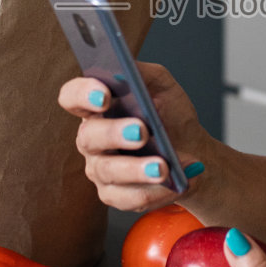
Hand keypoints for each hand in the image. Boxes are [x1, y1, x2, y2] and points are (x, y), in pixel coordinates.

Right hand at [58, 62, 211, 212]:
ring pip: (109, 171)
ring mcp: (99, 169)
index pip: (72, 97)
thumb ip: (143, 73)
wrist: (193, 151)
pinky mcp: (114, 195)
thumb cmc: (171, 116)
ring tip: (164, 167)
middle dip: (114, 134)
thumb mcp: (162, 86)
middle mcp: (91, 139)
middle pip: (88, 137)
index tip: (104, 94)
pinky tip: (174, 181)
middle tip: (141, 132)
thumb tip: (127, 69)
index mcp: (96, 106)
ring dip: (138, 169)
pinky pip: (129, 197)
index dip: (82, 95)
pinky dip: (156, 190)